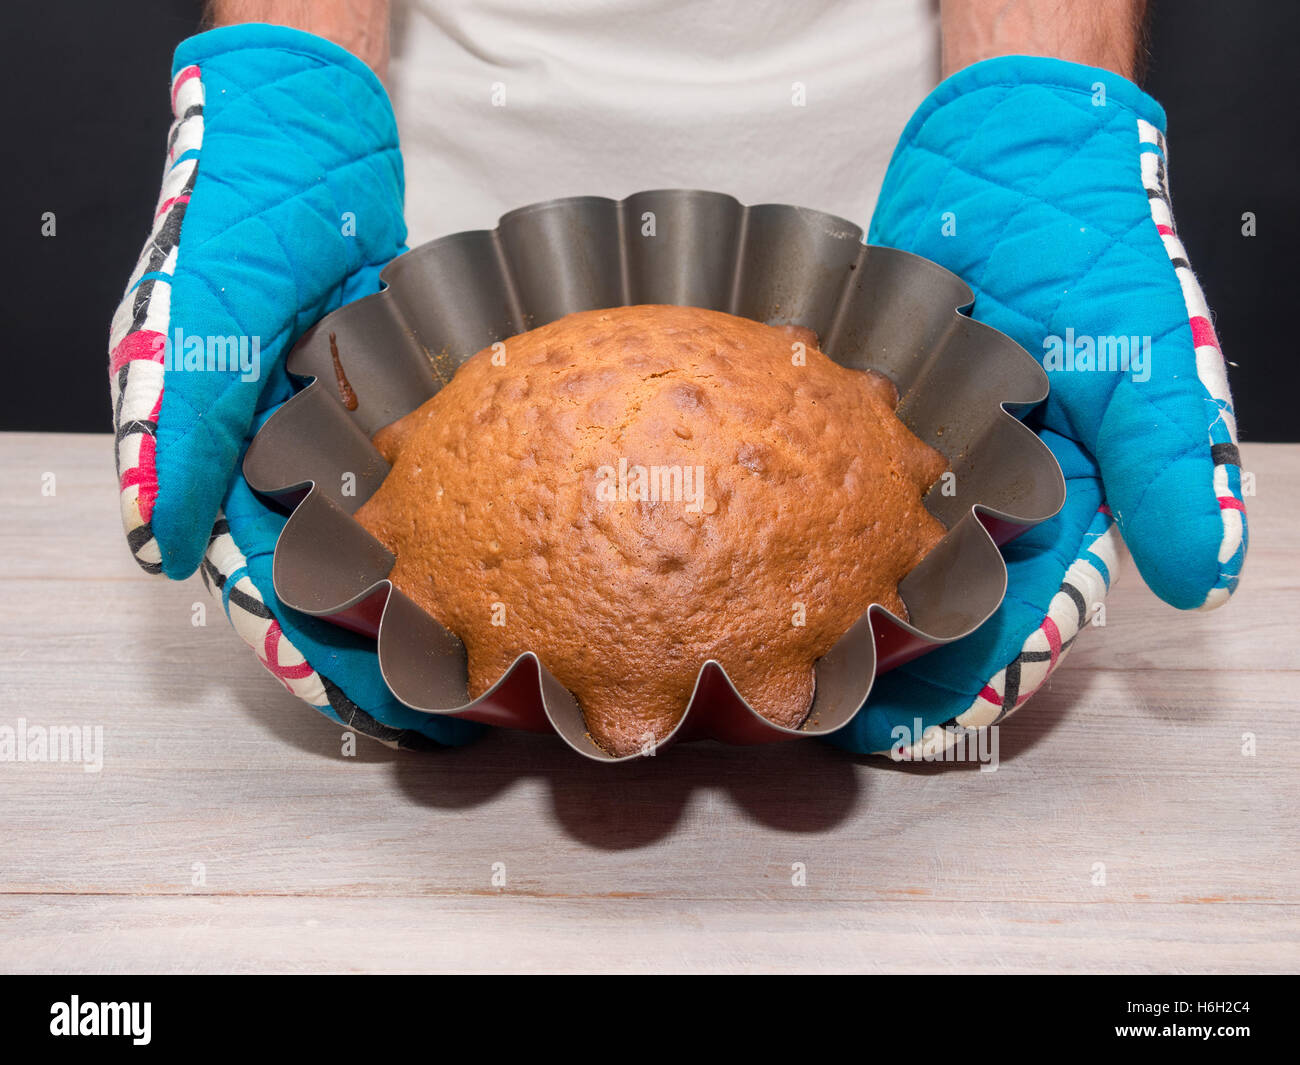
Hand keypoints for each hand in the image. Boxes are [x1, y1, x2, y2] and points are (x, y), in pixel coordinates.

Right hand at [109, 24, 479, 748]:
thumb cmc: (226, 227)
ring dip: (416, 598)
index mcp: (209, 464)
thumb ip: (174, 442)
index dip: (311, 653)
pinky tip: (487, 557)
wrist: (302, 144)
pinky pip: (413, 481)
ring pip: (375, 542)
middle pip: (324, 582)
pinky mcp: (383, 404)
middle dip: (376, 645)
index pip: (260, 586)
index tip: (373, 708)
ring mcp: (331, 436)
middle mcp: (270, 462)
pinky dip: (442, 522)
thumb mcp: (191, 335)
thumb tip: (155, 549)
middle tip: (444, 706)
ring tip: (473, 656)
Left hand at [832, 55, 1246, 754]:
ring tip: (785, 652)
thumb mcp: (1147, 367)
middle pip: (943, 608)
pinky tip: (763, 551)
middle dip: (893, 663)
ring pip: (885, 559)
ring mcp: (930, 459)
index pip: (1021, 621)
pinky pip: (844, 485)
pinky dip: (813, 522)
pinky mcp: (879, 417)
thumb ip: (1173, 472)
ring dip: (845, 607)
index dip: (972, 681)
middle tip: (826, 705)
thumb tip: (1209, 580)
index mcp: (1066, 506)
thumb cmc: (1100, 261)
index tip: (908, 728)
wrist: (1018, 166)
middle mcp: (993, 496)